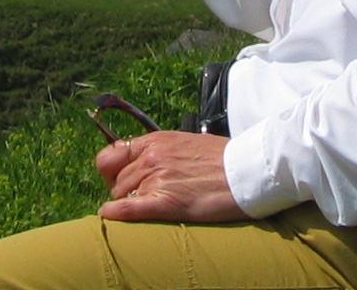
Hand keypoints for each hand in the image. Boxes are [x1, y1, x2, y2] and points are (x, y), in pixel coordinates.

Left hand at [93, 130, 245, 223]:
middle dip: (122, 191)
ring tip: (148, 209)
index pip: (111, 156)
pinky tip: (109, 215)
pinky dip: (117, 213)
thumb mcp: (186, 144)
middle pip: (116, 180)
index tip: (120, 181)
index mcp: (155, 141)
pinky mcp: (166, 202)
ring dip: (128, 203)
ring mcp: (157, 178)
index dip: (111, 171)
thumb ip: (162, 152)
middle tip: (141, 200)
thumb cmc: (222, 159)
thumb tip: (147, 165)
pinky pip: (129, 208)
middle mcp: (151, 157)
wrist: (247, 170)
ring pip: (122, 194)